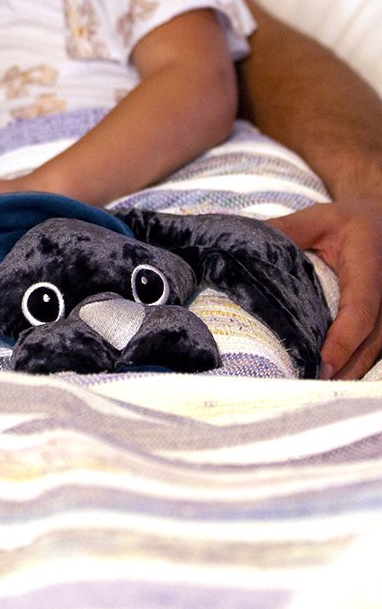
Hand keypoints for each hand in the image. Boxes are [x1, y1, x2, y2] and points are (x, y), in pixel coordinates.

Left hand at [269, 200, 381, 379]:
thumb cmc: (349, 221)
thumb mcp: (318, 217)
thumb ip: (285, 229)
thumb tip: (239, 241)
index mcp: (370, 270)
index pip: (360, 311)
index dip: (342, 340)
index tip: (321, 363)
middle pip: (371, 342)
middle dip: (342, 367)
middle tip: (307, 386)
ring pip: (376, 351)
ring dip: (349, 371)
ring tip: (315, 391)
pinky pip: (376, 348)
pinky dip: (354, 363)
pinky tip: (331, 377)